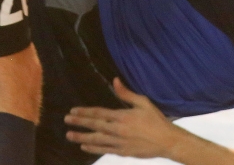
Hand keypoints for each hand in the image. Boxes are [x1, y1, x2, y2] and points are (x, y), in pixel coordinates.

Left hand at [64, 78, 185, 158]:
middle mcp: (118, 129)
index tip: (73, 110)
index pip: (99, 113)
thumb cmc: (156, 120)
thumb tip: (114, 81)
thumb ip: (126, 93)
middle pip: (94, 125)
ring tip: (69, 135)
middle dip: (79, 122)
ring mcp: (119, 142)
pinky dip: (93, 149)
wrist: (167, 141)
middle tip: (66, 120)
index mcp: (122, 116)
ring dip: (81, 137)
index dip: (85, 112)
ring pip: (96, 139)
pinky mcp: (122, 152)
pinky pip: (104, 150)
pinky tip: (84, 146)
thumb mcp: (143, 102)